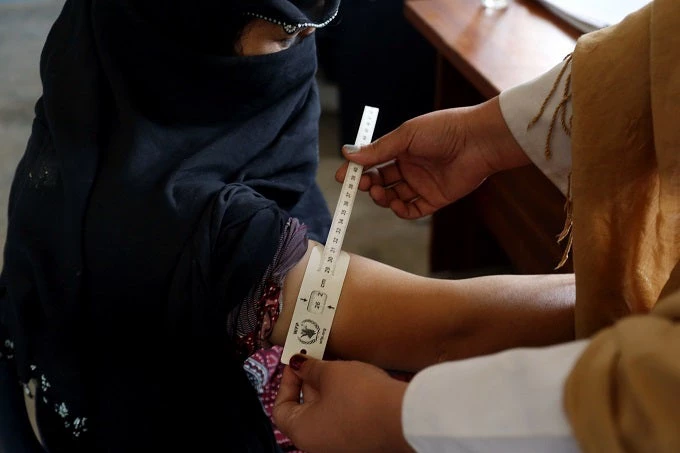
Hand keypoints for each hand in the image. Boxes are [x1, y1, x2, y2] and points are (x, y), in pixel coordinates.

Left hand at [273, 355, 412, 452]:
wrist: (404, 418)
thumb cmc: (361, 397)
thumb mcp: (331, 374)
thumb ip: (310, 368)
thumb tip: (298, 364)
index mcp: (303, 432)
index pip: (281, 409)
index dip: (286, 382)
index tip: (297, 363)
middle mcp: (319, 444)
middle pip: (304, 409)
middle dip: (309, 381)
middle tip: (317, 357)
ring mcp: (341, 444)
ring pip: (326, 412)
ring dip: (328, 387)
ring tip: (337, 365)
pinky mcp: (361, 440)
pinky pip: (344, 417)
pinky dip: (343, 399)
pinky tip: (354, 380)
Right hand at [335, 97, 528, 218]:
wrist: (478, 141)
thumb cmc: (444, 130)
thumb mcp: (406, 136)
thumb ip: (378, 150)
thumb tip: (348, 154)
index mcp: (402, 148)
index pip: (373, 161)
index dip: (357, 170)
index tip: (343, 177)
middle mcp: (410, 166)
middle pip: (380, 181)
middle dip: (367, 184)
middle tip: (360, 186)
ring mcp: (422, 184)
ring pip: (393, 197)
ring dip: (382, 197)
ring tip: (380, 192)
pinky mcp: (435, 198)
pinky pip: (412, 210)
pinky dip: (401, 210)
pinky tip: (395, 204)